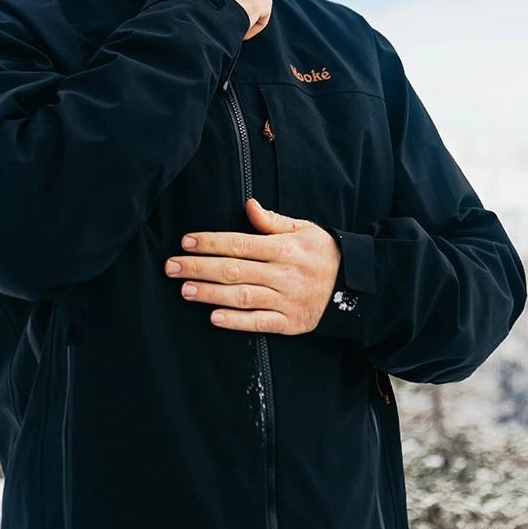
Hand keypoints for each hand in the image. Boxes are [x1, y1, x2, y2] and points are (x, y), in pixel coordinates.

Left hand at [163, 198, 339, 334]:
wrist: (356, 286)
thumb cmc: (324, 253)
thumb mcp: (304, 230)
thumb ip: (273, 221)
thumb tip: (248, 205)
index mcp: (285, 249)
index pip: (240, 244)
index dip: (210, 242)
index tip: (186, 242)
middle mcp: (284, 274)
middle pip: (234, 270)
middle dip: (199, 267)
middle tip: (171, 267)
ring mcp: (287, 300)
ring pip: (242, 296)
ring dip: (210, 294)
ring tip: (184, 289)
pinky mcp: (291, 323)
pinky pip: (260, 322)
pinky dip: (236, 321)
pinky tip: (213, 317)